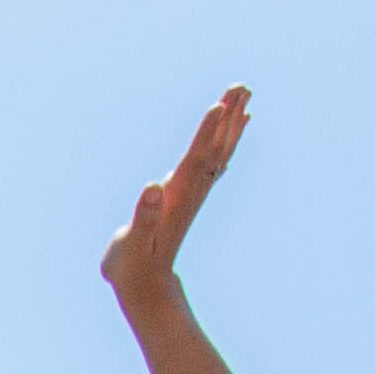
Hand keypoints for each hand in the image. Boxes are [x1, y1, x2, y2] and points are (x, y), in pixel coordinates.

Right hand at [101, 86, 248, 313]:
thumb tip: (153, 188)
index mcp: (176, 199)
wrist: (146, 286)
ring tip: (243, 96)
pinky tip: (231, 129)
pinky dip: (224, 142)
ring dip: (231, 124)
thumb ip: (142, 217)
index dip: (206, 133)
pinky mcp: (188, 195)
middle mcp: (191, 192)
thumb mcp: (131, 245)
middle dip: (227, 118)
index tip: (220, 105)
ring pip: (218, 153)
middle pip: (215, 150)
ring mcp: (193, 193)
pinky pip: (213, 162)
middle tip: (242, 87)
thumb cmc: (133, 265)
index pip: (195, 160)